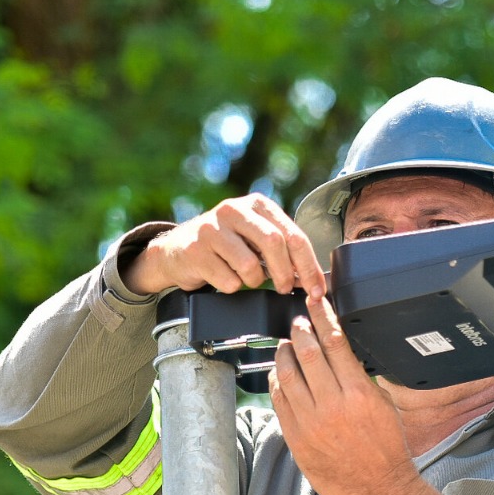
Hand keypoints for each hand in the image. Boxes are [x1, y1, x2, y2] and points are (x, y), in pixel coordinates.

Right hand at [122, 194, 325, 298]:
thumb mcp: (254, 238)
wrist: (176, 251)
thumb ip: (282, 250)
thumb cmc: (224, 246)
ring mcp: (212, 229)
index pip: (293, 235)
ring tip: (245, 278)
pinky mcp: (196, 250)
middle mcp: (234, 210)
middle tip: (286, 289)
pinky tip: (223, 277)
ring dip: (254, 281)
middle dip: (286, 274)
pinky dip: (232, 287)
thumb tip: (311, 278)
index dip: (309, 265)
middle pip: (274, 244)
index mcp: (257, 204)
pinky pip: (228, 281)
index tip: (317, 289)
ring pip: (250, 266)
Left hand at [269, 295, 441, 494]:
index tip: (315, 301)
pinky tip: (279, 374)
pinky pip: (279, 402)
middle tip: (298, 321)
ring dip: (284, 354)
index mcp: (359, 393)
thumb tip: (339, 352)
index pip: (334, 342)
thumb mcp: (383, 405)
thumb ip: (360, 378)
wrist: (380, 489)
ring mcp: (310, 423)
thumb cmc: (387, 448)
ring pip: (287, 375)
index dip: (322, 317)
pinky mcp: (296, 439)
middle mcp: (332, 405)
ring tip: (286, 345)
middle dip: (300, 331)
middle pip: (307, 353)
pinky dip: (276, 383)